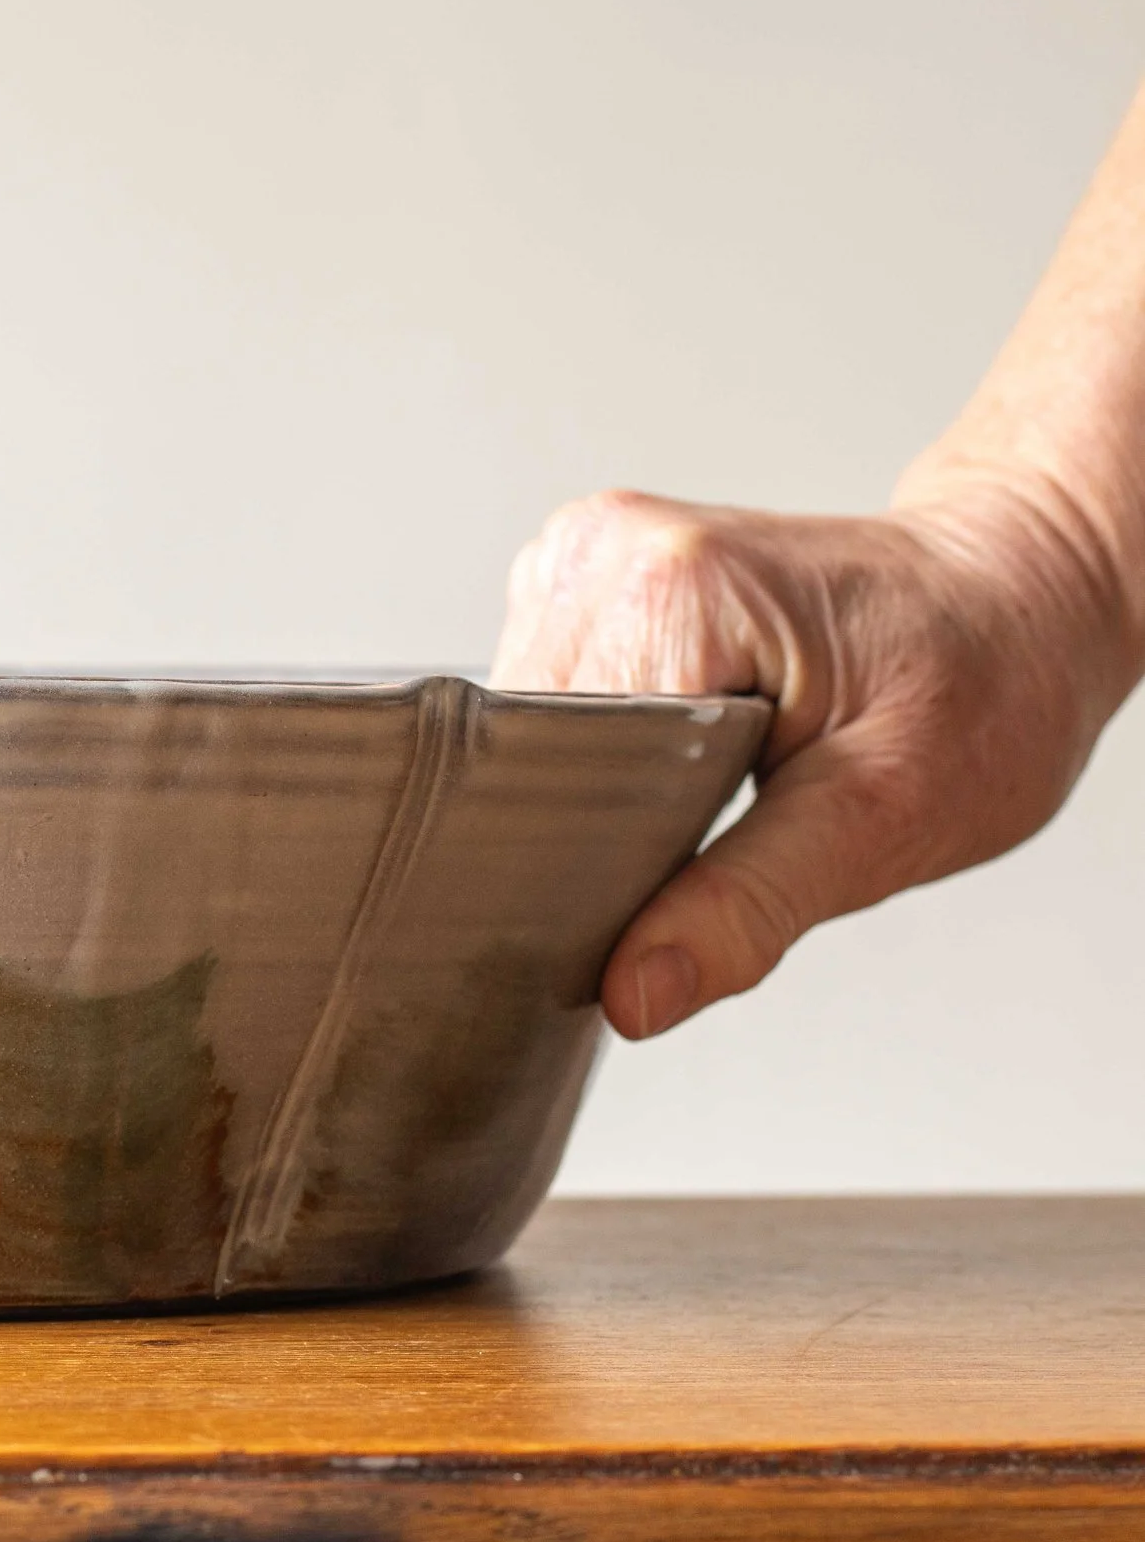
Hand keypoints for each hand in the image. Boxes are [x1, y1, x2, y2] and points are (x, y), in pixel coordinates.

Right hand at [491, 481, 1134, 1037]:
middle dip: (601, 816)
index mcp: (670, 590)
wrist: (1015, 598)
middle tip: (721, 829)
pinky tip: (679, 746)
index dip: (591, 853)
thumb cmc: (983, 681)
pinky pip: (546, 694)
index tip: (662, 896)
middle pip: (530, 745)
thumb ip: (748, 905)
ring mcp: (590, 549)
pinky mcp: (587, 570)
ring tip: (711, 780)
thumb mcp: (887, 818)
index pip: (552, 767)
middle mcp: (609, 549)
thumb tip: (634, 992)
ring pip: (526, 727)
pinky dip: (600, 743)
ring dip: (596, 781)